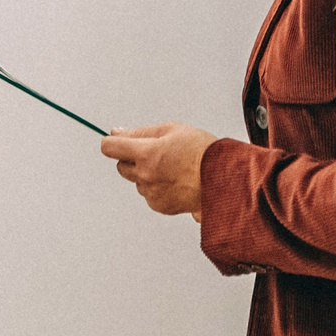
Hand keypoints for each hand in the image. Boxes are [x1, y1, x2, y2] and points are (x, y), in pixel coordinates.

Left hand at [99, 123, 217, 218]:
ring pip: (137, 181)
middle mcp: (145, 175)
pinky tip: (176, 181)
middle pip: (121, 166)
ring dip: (147, 174)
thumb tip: (117, 132)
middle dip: (132, 159)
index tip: (117, 142)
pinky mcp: (160, 206)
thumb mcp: (172, 130)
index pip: (110, 147)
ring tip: (173, 168)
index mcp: (146, 153)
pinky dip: (158, 188)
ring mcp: (152, 193)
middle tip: (156, 153)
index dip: (112, 143)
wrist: (225, 179)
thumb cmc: (203, 152)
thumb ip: (140, 132)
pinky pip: (150, 195)